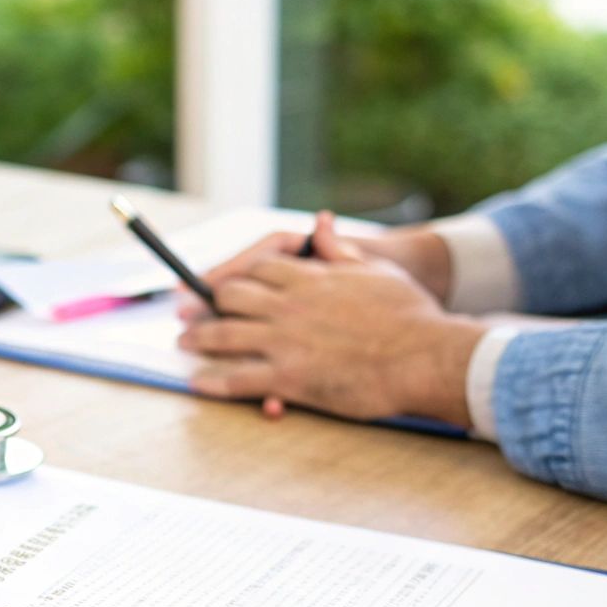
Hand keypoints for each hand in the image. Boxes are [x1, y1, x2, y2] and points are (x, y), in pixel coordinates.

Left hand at [177, 211, 485, 426]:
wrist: (424, 357)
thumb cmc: (410, 314)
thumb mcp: (376, 271)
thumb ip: (341, 251)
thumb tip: (321, 224)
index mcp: (311, 278)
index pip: (258, 267)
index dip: (236, 274)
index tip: (223, 282)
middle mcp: (290, 306)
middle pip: (231, 296)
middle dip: (208, 303)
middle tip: (189, 311)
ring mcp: (285, 342)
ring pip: (224, 336)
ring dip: (198, 338)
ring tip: (183, 342)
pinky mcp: (289, 378)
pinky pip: (239, 379)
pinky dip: (214, 382)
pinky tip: (198, 383)